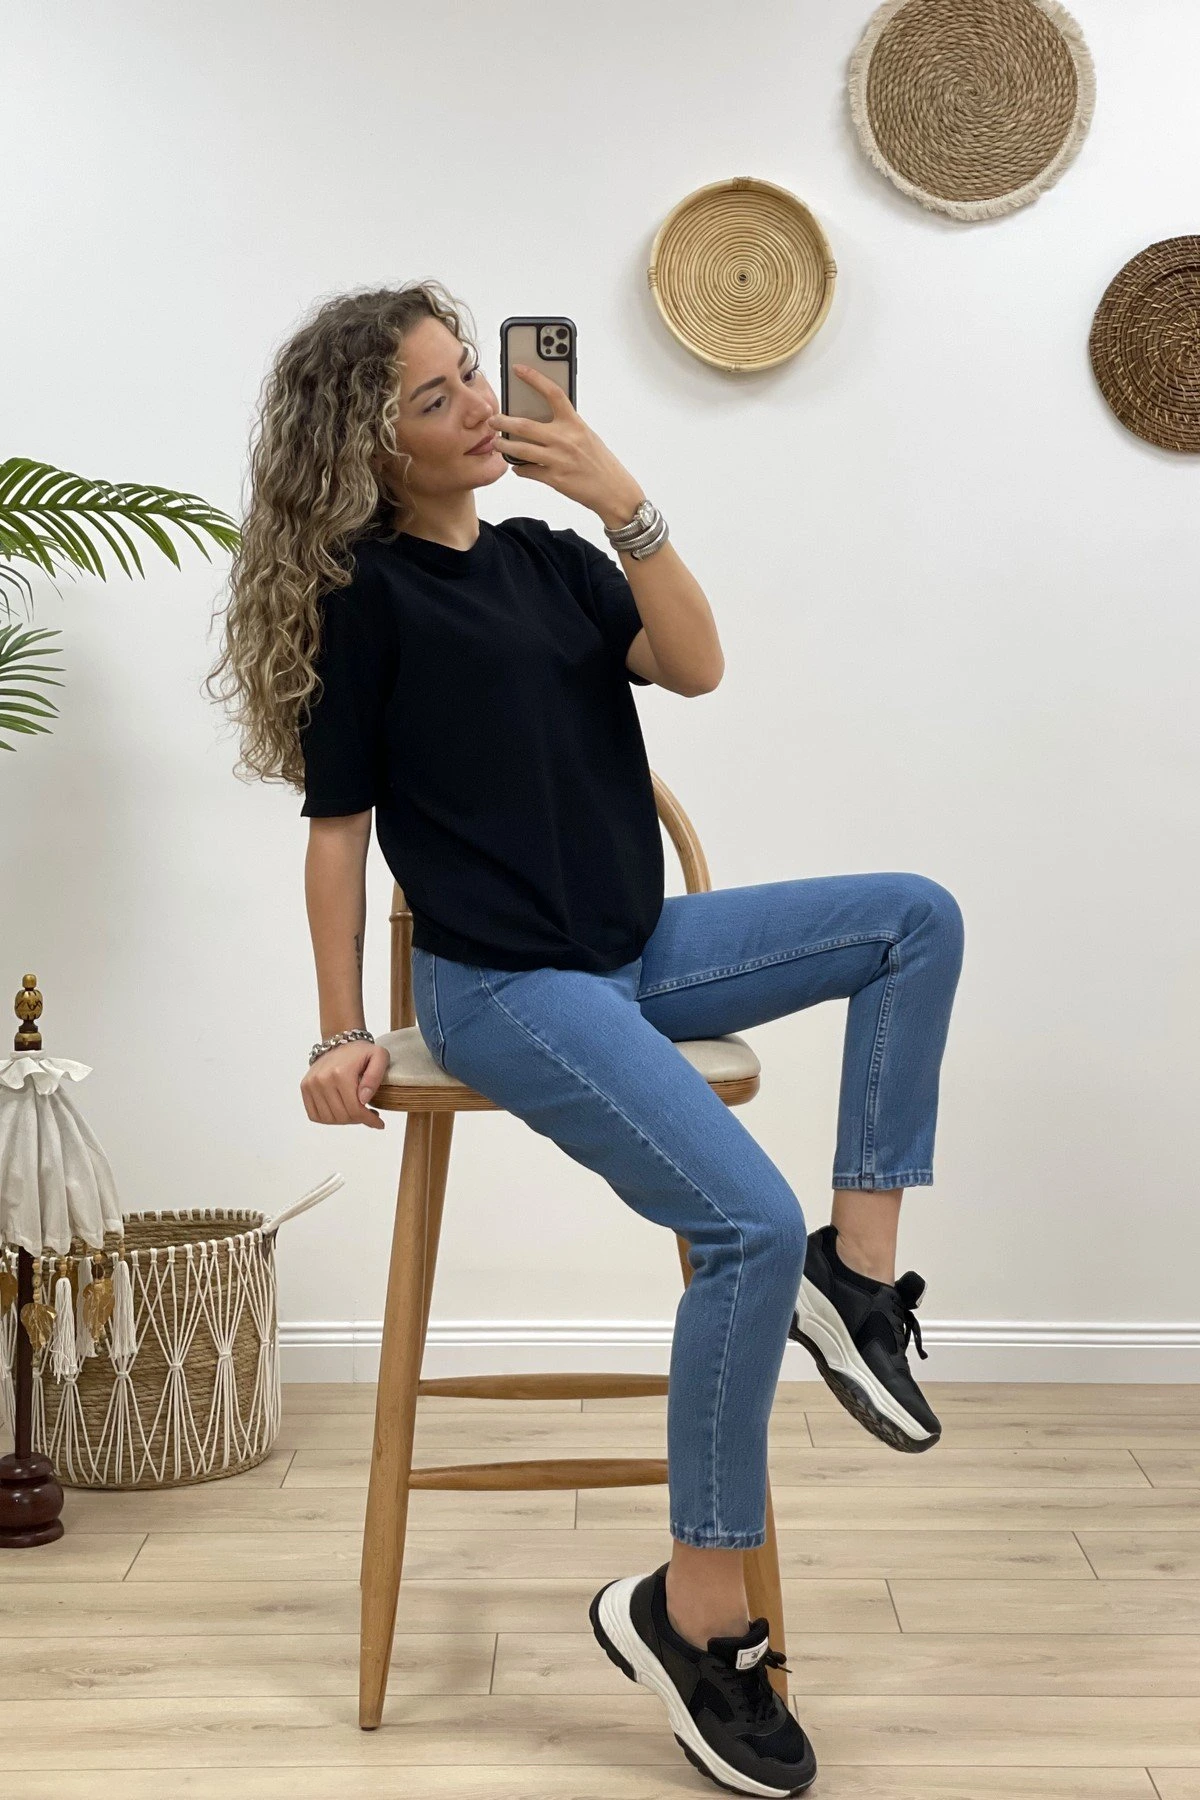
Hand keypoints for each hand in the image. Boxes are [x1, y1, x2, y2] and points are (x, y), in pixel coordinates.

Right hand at [301, 1039, 388, 1128]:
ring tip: (355, 1112)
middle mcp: (322, 1079)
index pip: (355, 1109)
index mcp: (341, 1073)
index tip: (379, 1123)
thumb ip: (375, 1077)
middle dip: (358, 1120)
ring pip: (328, 1119)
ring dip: (344, 1121)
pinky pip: (315, 1115)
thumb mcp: (379, 1057)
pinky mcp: (305, 1087)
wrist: (339, 1041)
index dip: (368, 1120)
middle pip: (342, 1116)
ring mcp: (311, 1084)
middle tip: (368, 1114)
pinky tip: (340, 1111)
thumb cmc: (361, 1051)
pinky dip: (328, 1119)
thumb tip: (364, 1100)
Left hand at [488, 364, 643, 523]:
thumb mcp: (586, 436)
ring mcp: (558, 459)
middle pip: (524, 425)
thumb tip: (540, 420)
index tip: (518, 369)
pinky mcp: (554, 479)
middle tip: (493, 420)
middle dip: (503, 421)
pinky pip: (527, 471)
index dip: (534, 378)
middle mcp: (565, 439)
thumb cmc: (600, 462)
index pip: (553, 393)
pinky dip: (519, 468)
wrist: (613, 490)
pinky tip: (516, 466)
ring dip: (504, 446)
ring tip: (497, 443)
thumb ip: (565, 426)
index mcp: (574, 423)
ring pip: (520, 450)